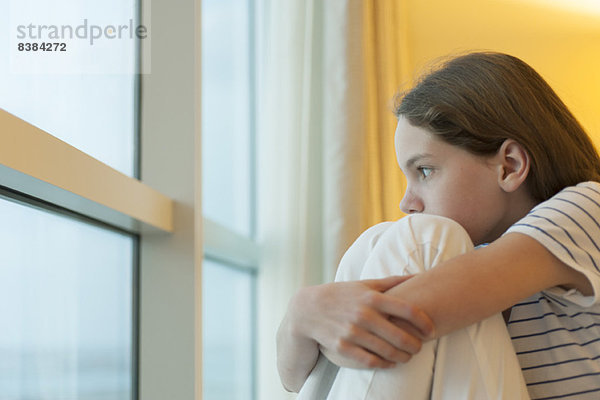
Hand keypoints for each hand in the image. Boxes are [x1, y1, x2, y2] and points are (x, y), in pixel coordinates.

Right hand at [290, 276, 433, 368]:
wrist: (308, 310)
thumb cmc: (342, 295)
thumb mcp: (364, 284)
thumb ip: (392, 282)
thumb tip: (418, 275)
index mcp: (372, 297)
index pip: (408, 310)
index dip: (425, 322)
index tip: (431, 329)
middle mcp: (364, 315)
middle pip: (401, 335)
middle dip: (416, 345)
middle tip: (420, 346)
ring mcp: (353, 332)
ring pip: (388, 351)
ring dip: (403, 357)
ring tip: (408, 356)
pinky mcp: (343, 347)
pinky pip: (371, 361)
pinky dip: (385, 364)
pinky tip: (391, 362)